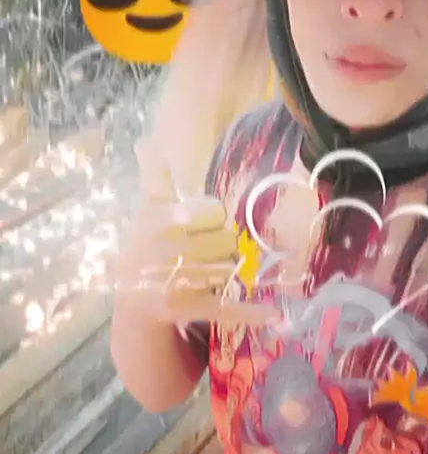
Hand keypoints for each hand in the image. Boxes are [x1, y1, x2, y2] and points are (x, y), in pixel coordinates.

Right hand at [113, 161, 277, 325]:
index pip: (207, 211)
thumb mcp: (148, 207)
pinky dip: (249, 311)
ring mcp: (175, 283)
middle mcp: (165, 252)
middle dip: (223, 243)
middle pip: (223, 241)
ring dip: (232, 268)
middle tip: (215, 245)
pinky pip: (224, 306)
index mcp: (158, 222)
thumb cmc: (145, 241)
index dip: (211, 214)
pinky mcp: (185, 309)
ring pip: (227, 269)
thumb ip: (155, 175)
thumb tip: (144, 140)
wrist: (128, 291)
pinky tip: (274, 313)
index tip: (206, 217)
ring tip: (222, 265)